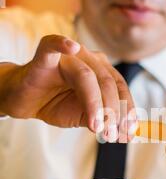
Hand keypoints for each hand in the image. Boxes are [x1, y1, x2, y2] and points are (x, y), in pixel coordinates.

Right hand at [0, 35, 136, 140]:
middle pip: (108, 83)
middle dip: (112, 111)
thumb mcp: (85, 116)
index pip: (121, 87)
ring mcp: (68, 56)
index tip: (128, 132)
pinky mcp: (45, 56)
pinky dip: (63, 44)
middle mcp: (89, 59)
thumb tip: (128, 134)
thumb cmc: (55, 104)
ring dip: (95, 103)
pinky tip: (71, 47)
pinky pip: (54, 45)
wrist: (24, 102)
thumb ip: (105, 121)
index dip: (127, 109)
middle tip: (111, 135)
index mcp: (102, 71)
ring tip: (96, 126)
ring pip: (87, 75)